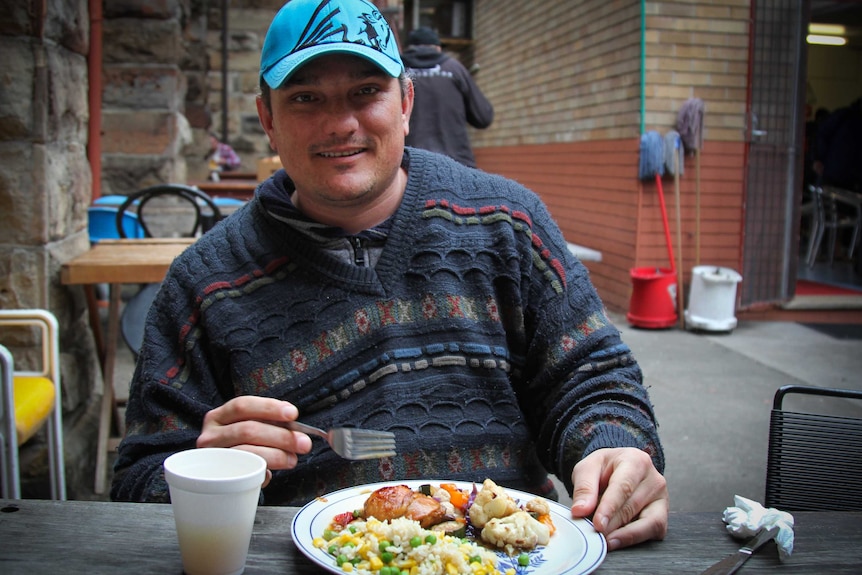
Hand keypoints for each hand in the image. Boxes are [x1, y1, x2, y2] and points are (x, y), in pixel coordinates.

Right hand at [197, 396, 312, 486]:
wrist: (218, 477)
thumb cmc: (241, 447)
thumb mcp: (250, 430)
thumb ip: (268, 425)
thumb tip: (297, 431)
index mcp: (219, 417)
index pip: (242, 406)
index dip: (269, 408)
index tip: (292, 414)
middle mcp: (211, 435)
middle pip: (248, 430)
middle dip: (281, 436)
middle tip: (303, 443)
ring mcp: (212, 458)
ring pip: (246, 452)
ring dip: (276, 455)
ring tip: (292, 459)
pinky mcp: (218, 479)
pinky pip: (243, 474)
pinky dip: (261, 472)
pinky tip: (271, 473)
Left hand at [569, 447, 667, 550]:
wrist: (617, 470)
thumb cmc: (604, 469)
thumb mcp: (587, 469)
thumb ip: (583, 488)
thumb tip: (580, 511)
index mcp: (636, 461)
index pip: (624, 487)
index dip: (610, 508)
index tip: (598, 524)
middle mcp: (654, 479)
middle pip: (633, 507)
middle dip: (612, 525)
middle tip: (594, 535)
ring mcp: (661, 498)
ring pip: (649, 523)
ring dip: (625, 536)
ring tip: (605, 541)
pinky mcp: (662, 515)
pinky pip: (654, 532)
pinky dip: (635, 539)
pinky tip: (617, 541)